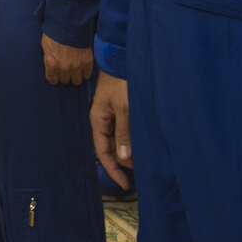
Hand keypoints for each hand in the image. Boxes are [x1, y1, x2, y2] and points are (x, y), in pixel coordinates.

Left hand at [43, 33, 93, 84]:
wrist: (70, 23)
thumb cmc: (55, 31)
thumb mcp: (46, 45)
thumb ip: (49, 57)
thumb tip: (51, 63)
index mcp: (52, 64)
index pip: (52, 80)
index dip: (54, 77)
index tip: (56, 75)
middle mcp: (64, 68)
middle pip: (65, 81)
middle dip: (65, 75)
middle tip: (66, 69)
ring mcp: (76, 66)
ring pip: (76, 81)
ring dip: (75, 75)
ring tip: (75, 70)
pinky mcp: (87, 62)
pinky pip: (87, 75)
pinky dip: (85, 72)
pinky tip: (83, 68)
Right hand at [92, 71, 132, 189]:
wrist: (121, 57)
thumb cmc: (121, 81)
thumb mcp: (124, 108)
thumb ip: (124, 133)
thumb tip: (123, 158)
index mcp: (98, 120)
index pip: (103, 152)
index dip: (113, 170)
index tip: (126, 184)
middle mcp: (102, 120)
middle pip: (110, 148)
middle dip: (122, 163)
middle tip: (139, 174)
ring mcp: (111, 114)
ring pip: (118, 140)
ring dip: (128, 152)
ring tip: (142, 162)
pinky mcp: (119, 109)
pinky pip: (123, 130)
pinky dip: (131, 140)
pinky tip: (141, 144)